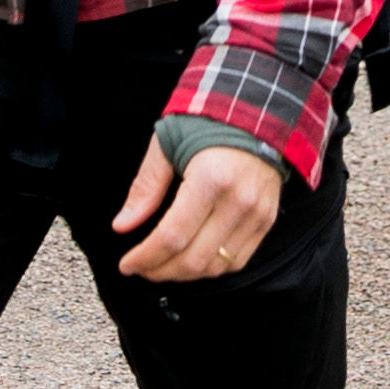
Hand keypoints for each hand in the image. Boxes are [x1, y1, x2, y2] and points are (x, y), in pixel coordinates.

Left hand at [112, 135, 283, 282]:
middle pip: (194, 258)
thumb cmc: (208, 124)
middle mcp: (238, 201)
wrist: (257, 113)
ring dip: (184, 274)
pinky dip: (210, 268)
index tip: (126, 264)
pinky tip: (191, 261)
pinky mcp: (266, 220)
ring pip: (216, 266)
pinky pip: (237, 261)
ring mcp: (257, 213)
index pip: (173, 236)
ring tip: (162, 267)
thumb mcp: (167, 144)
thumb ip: (145, 187)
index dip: (145, 257)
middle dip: (160, 271)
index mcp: (211, 179)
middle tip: (140, 268)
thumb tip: (123, 225)